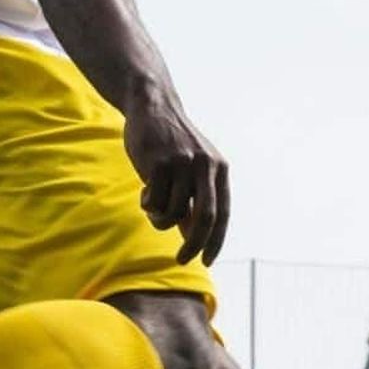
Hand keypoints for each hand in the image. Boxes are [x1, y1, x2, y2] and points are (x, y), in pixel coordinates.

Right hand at [123, 94, 229, 264]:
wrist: (153, 106)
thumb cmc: (171, 144)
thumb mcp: (192, 169)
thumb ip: (195, 199)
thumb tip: (193, 237)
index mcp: (219, 169)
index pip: (222, 214)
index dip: (216, 241)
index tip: (206, 261)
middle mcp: (205, 166)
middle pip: (205, 219)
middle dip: (193, 245)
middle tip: (182, 259)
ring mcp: (183, 164)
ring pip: (174, 213)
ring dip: (160, 219)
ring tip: (152, 206)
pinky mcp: (159, 163)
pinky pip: (154, 202)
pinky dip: (148, 205)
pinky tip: (145, 190)